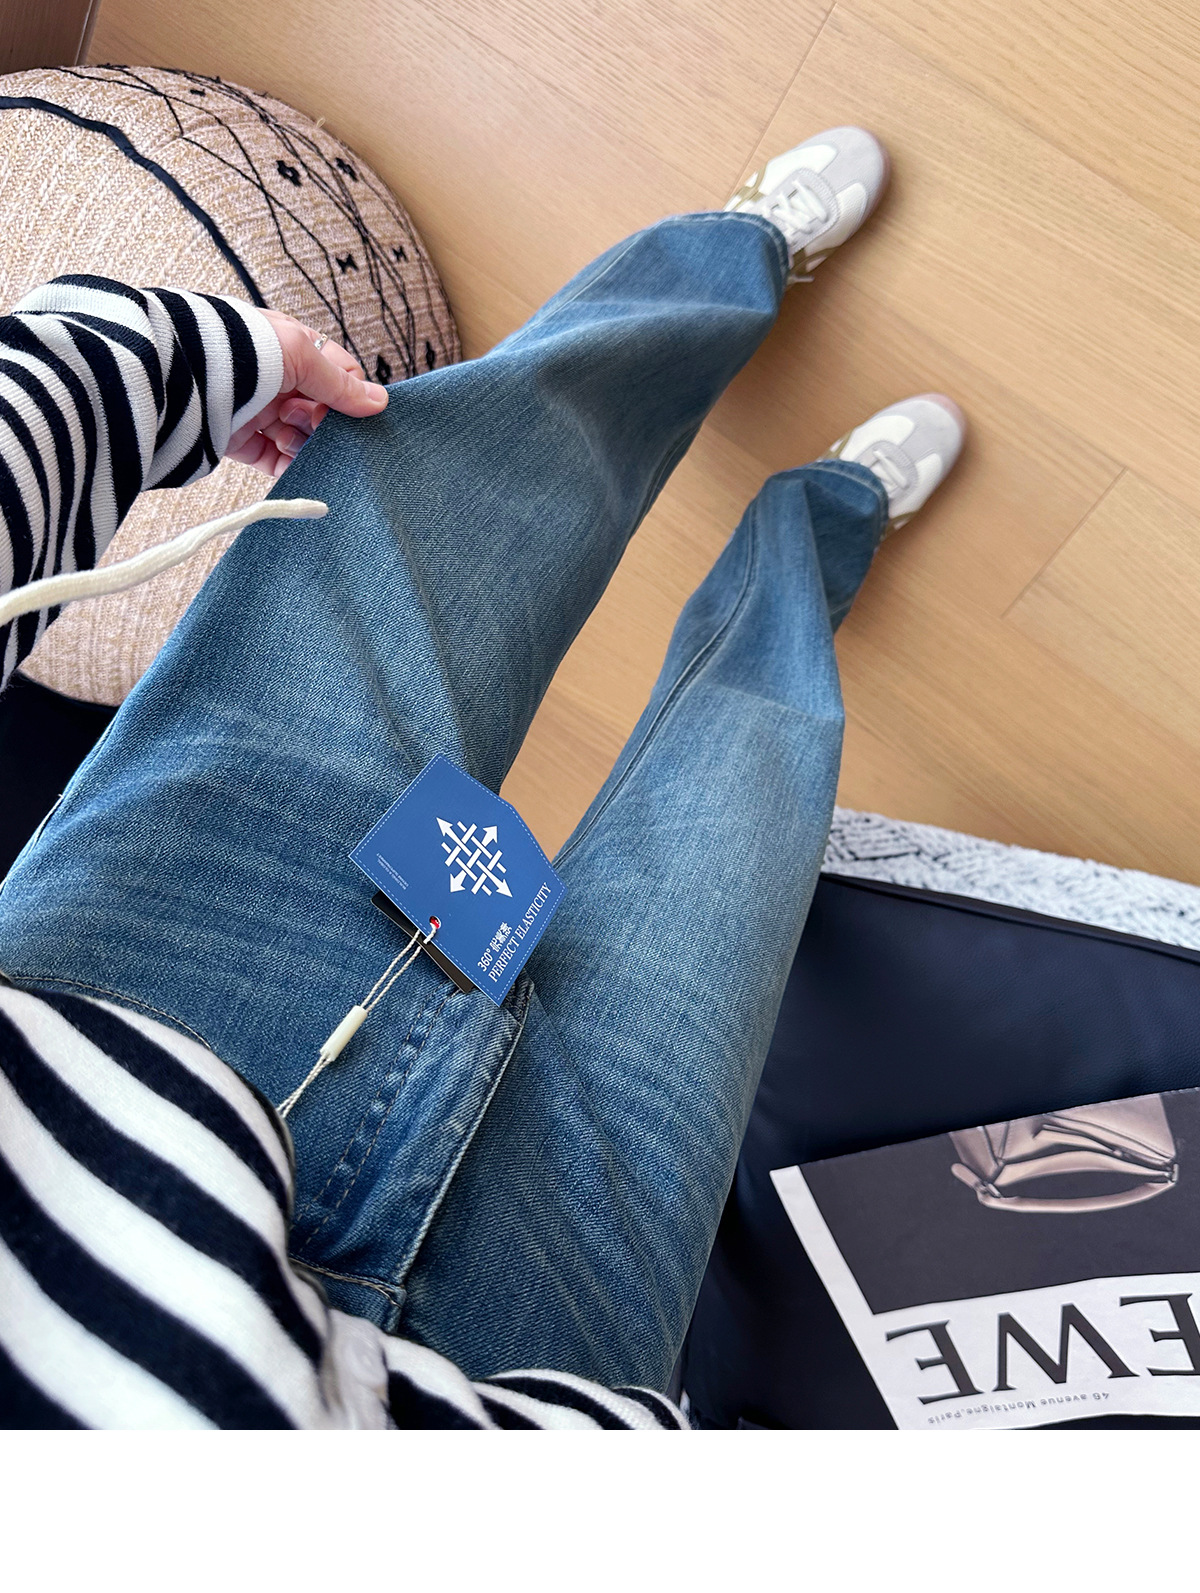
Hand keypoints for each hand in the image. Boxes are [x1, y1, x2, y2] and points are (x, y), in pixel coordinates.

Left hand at [227, 309, 388, 477]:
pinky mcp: (238, 438)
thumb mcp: (302, 355)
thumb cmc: (243, 349)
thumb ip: (341, 383)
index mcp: (291, 348)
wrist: (186, 372)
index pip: (337, 374)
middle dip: (322, 423)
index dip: (348, 395)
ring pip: (298, 437)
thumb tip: (379, 401)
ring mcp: (257, 409)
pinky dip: (286, 467)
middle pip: (319, 411)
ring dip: (303, 444)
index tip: (350, 412)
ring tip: (288, 436)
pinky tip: (292, 465)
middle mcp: (276, 379)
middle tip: (312, 422)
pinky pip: (271, 460)